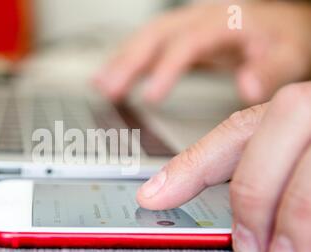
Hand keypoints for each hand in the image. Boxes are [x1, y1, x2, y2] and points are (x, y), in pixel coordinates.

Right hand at [94, 1, 310, 104]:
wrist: (279, 25)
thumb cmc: (281, 40)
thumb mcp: (287, 55)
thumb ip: (268, 71)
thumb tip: (247, 88)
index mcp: (224, 22)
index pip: (187, 43)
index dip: (166, 69)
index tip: (151, 97)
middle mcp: (199, 19)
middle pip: (156, 36)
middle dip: (129, 62)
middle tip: (108, 89)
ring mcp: (185, 26)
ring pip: (145, 38)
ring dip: (120, 61)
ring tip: (100, 85)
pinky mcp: (178, 37)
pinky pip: (146, 45)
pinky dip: (125, 60)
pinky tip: (110, 76)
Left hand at [137, 82, 310, 251]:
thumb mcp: (289, 148)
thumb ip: (253, 166)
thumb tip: (181, 193)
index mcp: (287, 111)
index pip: (229, 136)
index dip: (186, 169)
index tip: (151, 196)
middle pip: (264, 144)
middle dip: (251, 199)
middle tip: (250, 247)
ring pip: (309, 175)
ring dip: (295, 221)